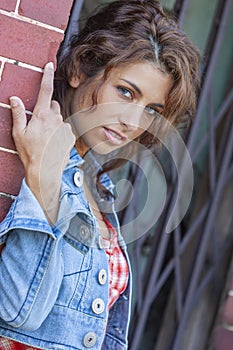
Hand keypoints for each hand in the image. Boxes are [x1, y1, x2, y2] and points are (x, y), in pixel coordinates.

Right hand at [10, 62, 75, 224]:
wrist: (45, 170)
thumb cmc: (30, 153)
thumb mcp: (19, 134)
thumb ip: (18, 114)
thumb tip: (14, 99)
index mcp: (42, 115)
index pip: (45, 90)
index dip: (46, 76)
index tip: (49, 65)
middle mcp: (56, 119)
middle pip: (52, 104)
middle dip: (46, 108)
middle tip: (37, 122)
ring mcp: (65, 127)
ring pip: (59, 116)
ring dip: (53, 120)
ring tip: (44, 135)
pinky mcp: (70, 135)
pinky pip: (64, 127)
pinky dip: (59, 130)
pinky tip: (52, 140)